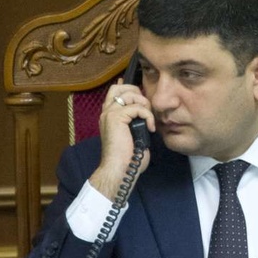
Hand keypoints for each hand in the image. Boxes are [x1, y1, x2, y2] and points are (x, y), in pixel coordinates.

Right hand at [89, 79, 155, 200]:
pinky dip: (148, 116)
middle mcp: (106, 112)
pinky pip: (137, 108)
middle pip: (119, 88)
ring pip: (130, 95)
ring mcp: (110, 113)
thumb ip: (135, 122)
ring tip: (149, 120)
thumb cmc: (127, 158)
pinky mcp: (116, 117)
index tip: (142, 98)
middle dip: (137, 92)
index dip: (129, 90)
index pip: (115, 92)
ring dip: (145, 105)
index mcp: (108, 116)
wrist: (119, 169)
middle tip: (146, 107)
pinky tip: (150, 128)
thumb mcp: (133, 135)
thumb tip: (145, 115)